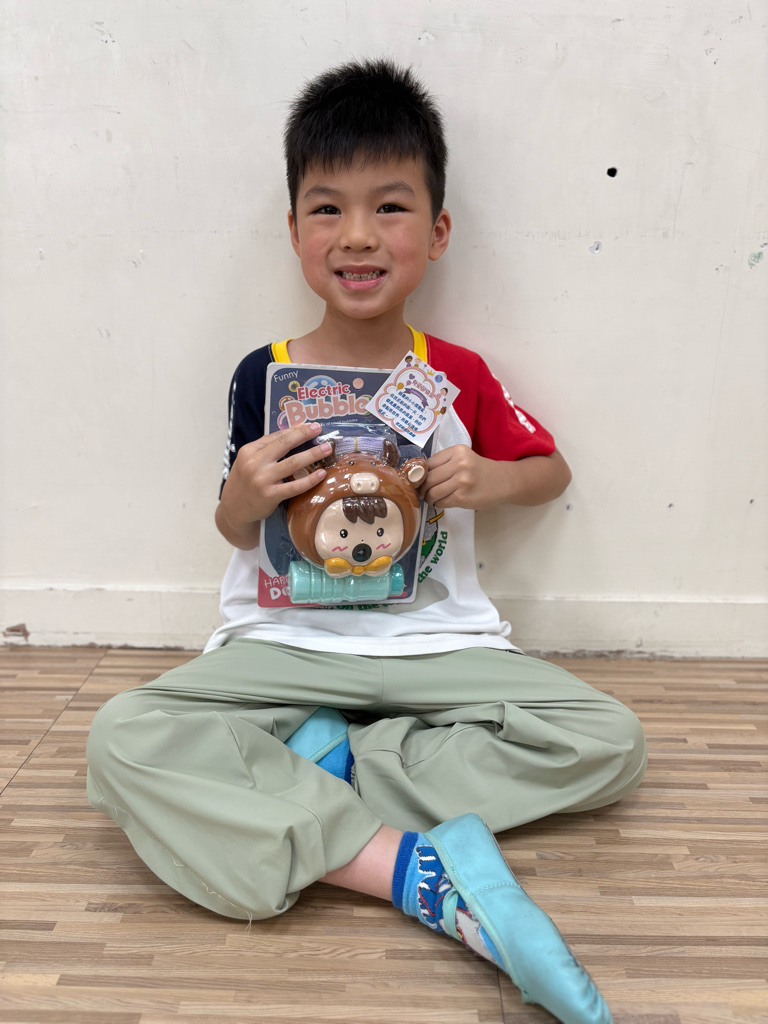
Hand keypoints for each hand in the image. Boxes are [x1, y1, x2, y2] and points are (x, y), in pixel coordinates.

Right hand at [218, 422, 329, 543]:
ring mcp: (262, 479)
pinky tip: (321, 474)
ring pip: (293, 463)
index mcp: (249, 451)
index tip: (309, 426)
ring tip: (326, 449)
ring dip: (312, 454)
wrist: (233, 510)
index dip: (294, 430)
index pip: (275, 436)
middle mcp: (254, 463)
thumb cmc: (244, 483)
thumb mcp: (247, 462)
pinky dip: (309, 479)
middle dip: (304, 435)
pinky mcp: (270, 495)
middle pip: (284, 444)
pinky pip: (294, 486)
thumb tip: (293, 436)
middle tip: (319, 430)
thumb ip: (265, 451)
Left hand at [421, 445, 505, 509]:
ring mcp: (462, 481)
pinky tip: (443, 501)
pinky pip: (442, 502)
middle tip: (423, 491)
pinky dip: (438, 503)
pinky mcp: (463, 497)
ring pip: (433, 492)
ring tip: (432, 498)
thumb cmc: (479, 470)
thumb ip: (444, 463)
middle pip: (429, 478)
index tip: (420, 480)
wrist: (502, 481)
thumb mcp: (463, 458)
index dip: (421, 474)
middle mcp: (460, 464)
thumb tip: (418, 475)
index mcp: (457, 451)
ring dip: (429, 497)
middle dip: (423, 488)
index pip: (429, 463)